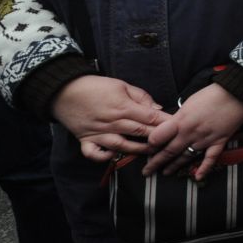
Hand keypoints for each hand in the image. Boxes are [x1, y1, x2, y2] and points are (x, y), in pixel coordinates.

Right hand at [50, 76, 164, 163]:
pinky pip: (94, 153)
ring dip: (137, 150)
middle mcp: (112, 122)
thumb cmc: (94, 86)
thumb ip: (141, 97)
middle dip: (157, 138)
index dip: (165, 122)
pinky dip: (103, 157)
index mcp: (123, 107)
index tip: (178, 127)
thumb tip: (157, 109)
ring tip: (151, 152)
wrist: (64, 90)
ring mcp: (98, 133)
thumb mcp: (121, 84)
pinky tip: (112, 157)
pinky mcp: (85, 140)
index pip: (149, 117)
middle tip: (171, 143)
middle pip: (139, 132)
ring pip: (121, 145)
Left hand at [142, 84, 242, 180]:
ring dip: (174, 166)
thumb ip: (179, 117)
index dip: (151, 144)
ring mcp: (205, 139)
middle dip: (156, 162)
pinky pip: (210, 158)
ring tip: (165, 173)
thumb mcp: (189, 102)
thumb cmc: (211, 94)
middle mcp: (190, 133)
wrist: (236, 93)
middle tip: (147, 170)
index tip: (147, 148)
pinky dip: (204, 168)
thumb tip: (171, 125)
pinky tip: (197, 177)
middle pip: (169, 151)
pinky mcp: (219, 141)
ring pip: (186, 156)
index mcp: (181, 120)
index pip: (158, 138)